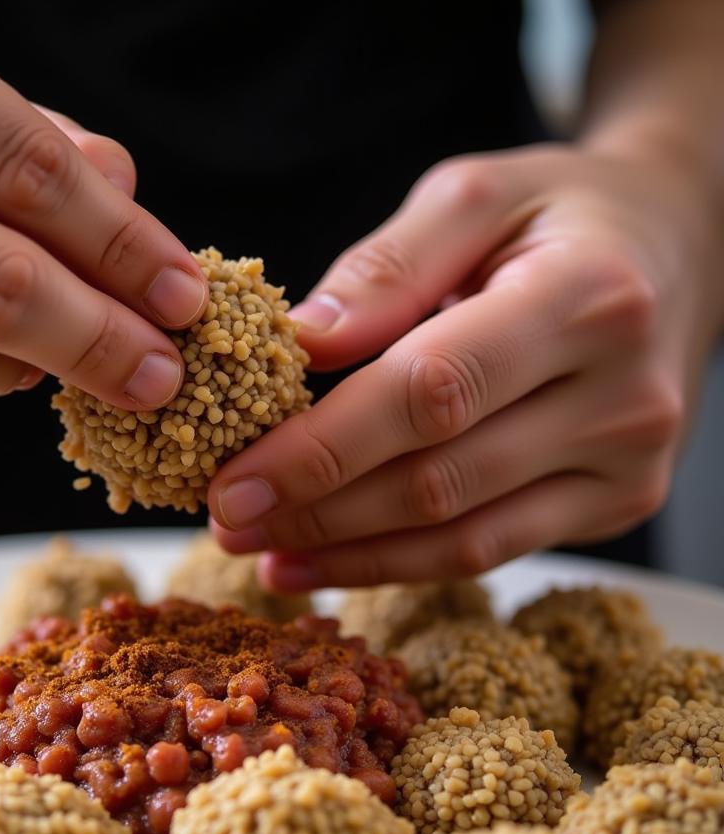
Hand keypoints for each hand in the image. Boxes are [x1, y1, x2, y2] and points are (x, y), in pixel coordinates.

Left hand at [208, 143, 722, 587]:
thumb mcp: (475, 197)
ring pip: (461, 537)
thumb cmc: (562, 215)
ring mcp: (628, 465)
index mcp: (586, 299)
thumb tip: (303, 343)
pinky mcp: (615, 504)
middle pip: (438, 479)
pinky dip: (398, 565)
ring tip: (260, 556)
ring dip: (348, 556)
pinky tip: (325, 566)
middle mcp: (622, 396)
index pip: (430, 392)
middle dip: (317, 512)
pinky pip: (488, 552)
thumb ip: (387, 267)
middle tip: (226, 524)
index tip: (232, 481)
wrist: (678, 250)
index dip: (323, 449)